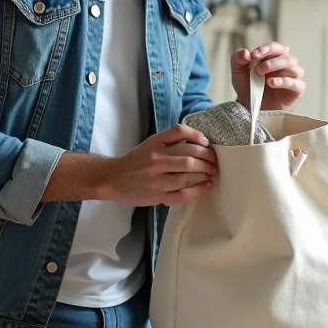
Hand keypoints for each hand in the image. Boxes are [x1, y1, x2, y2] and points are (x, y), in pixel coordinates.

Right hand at [103, 125, 217, 205]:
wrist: (113, 179)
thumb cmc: (136, 161)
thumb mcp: (150, 144)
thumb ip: (170, 141)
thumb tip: (199, 141)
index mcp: (154, 143)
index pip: (180, 132)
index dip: (198, 136)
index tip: (207, 143)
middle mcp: (156, 159)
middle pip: (189, 157)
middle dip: (207, 159)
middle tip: (215, 162)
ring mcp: (156, 179)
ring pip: (188, 175)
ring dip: (205, 173)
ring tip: (212, 172)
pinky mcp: (157, 195)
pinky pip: (182, 194)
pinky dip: (198, 190)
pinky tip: (206, 186)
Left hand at [231, 41, 305, 110]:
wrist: (249, 106)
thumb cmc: (247, 85)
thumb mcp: (237, 71)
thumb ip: (238, 58)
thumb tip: (246, 52)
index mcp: (274, 57)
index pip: (277, 47)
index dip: (267, 49)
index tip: (254, 55)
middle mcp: (286, 65)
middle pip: (287, 56)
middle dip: (272, 61)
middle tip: (258, 70)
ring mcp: (293, 78)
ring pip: (295, 68)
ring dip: (279, 70)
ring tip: (265, 79)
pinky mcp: (296, 91)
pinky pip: (298, 84)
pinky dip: (286, 81)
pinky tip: (272, 83)